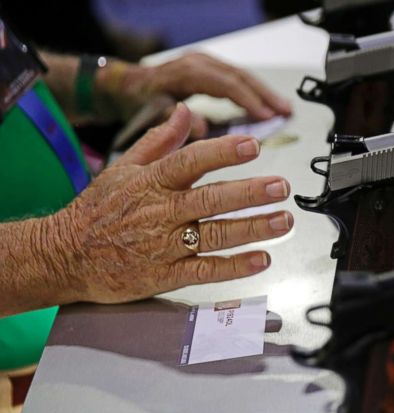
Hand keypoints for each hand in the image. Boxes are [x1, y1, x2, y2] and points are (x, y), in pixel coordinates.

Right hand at [47, 104, 292, 303]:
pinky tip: (261, 259)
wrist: (65, 256)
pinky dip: (236, 267)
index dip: (223, 153)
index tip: (252, 146)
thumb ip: (159, 141)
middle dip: (250, 193)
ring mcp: (165, 246)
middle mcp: (160, 212)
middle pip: (211, 200)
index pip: (191, 161)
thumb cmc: (98, 211)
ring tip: (282, 221)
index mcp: (151, 182)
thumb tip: (184, 111)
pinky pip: (207, 270)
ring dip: (253, 228)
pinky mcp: (167, 275)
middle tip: (280, 187)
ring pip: (216, 236)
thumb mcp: (122, 169)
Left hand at [98, 53, 292, 135]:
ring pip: (241, 76)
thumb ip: (176, 121)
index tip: (267, 116)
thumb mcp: (150, 112)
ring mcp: (205, 64)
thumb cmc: (136, 100)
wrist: (126, 85)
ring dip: (264, 93)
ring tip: (285, 109)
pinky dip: (254, 92)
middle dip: (266, 95)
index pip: (226, 84)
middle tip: (286, 111)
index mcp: (188, 71)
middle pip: (240, 76)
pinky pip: (236, 79)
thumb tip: (202, 130)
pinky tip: (266, 104)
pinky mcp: (209, 70)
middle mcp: (199, 62)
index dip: (249, 100)